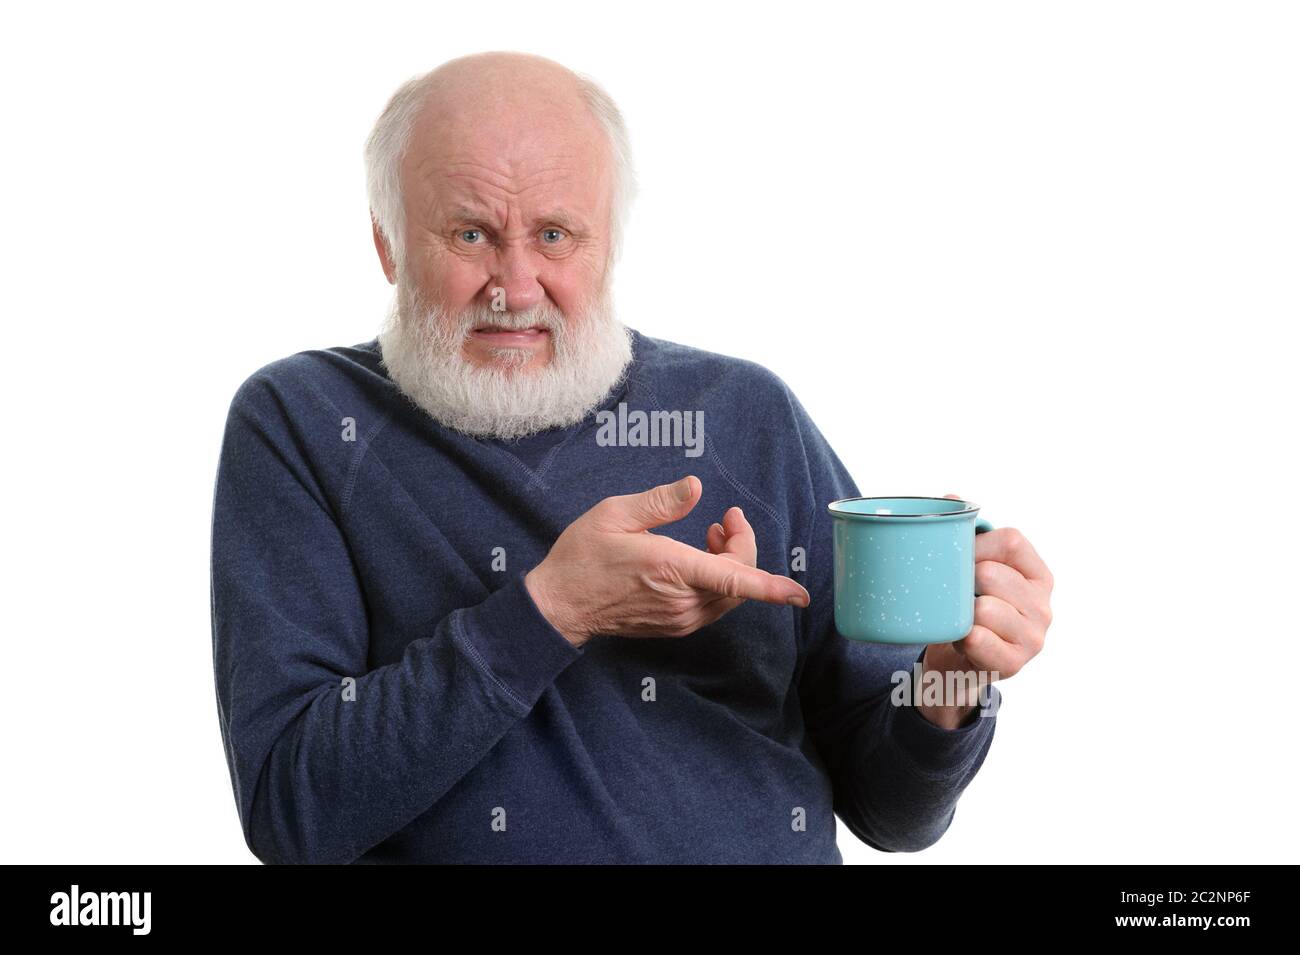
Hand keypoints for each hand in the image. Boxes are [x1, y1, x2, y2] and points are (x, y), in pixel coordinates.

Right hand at [524, 475, 809, 646]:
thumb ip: (660, 501)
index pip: (735, 581)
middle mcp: (683, 600)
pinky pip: (714, 605)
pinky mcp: (675, 625)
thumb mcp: (615, 514)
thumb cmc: (582, 557)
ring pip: (730, 596)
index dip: (773, 588)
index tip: (801, 595)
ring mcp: (680, 618)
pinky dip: (719, 581)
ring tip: (712, 533)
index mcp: (672, 569)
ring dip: (733, 564)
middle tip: (727, 518)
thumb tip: (696, 486)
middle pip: (741, 581)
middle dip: (744, 546)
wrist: (559, 606)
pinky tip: (699, 558)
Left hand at [916, 493, 1054, 728]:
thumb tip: (950, 496)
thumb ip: (964, 533)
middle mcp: (1044, 605)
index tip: (955, 556)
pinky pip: (978, 638)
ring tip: (959, 618)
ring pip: (983, 608)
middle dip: (962, 580)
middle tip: (952, 593)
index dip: (975, 544)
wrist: (957, 665)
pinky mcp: (1015, 664)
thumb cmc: (965, 609)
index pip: (1011, 541)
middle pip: (992, 573)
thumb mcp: (970, 571)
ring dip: (959, 612)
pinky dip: (961, 636)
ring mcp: (1034, 637)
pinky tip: (961, 638)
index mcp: (1038, 575)